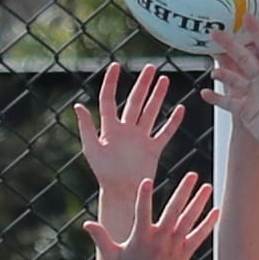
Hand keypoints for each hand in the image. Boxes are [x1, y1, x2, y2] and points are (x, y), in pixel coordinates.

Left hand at [75, 64, 185, 204]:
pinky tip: (179, 109)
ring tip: (164, 80)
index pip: (109, 100)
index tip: (116, 66)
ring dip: (157, 97)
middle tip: (150, 67)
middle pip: (135, 101)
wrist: (121, 193)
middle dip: (143, 84)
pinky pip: (164, 133)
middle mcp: (126, 130)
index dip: (112, 83)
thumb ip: (86, 127)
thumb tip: (78, 105)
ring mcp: (140, 139)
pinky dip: (172, 122)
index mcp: (110, 128)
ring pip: (150, 112)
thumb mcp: (92, 149)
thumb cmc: (104, 174)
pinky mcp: (153, 150)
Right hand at [84, 171, 217, 259]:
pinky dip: (208, 224)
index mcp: (141, 238)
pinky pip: (199, 236)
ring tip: (207, 186)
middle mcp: (160, 240)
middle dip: (183, 192)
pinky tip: (217, 210)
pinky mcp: (184, 253)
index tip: (147, 181)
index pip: (142, 213)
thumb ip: (101, 237)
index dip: (144, 197)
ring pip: (189, 220)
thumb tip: (86, 224)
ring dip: (199, 202)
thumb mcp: (111, 257)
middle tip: (193, 175)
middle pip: (174, 211)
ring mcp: (174, 246)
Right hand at [205, 11, 258, 156]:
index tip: (248, 16)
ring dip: (222, 72)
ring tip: (213, 67)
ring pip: (233, 78)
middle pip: (244, 58)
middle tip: (216, 32)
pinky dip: (216, 98)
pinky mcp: (246, 110)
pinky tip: (205, 93)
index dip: (257, 32)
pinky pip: (228, 102)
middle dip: (230, 45)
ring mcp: (253, 94)